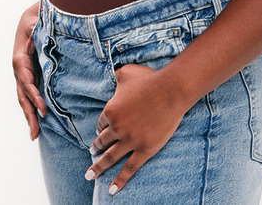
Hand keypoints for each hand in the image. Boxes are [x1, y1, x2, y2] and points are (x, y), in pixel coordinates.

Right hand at [11, 2, 45, 139]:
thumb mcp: (36, 20)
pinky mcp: (30, 75)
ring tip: (34, 134)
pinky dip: (32, 108)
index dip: (33, 96)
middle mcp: (19, 69)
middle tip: (35, 133)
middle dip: (29, 114)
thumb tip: (36, 27)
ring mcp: (23, 74)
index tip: (43, 109)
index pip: (26, 81)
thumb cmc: (36, 19)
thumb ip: (36, 26)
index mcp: (20, 58)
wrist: (33, 16)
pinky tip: (37, 122)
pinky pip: (29, 94)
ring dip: (29, 116)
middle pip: (22, 95)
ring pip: (24, 98)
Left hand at [85, 64, 187, 194]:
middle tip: (92, 153)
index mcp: (110, 111)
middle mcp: (117, 128)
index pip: (101, 124)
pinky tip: (111, 190)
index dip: (101, 128)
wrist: (171, 90)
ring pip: (110, 157)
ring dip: (98, 167)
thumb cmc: (149, 79)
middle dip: (96, 148)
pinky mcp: (144, 150)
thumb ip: (116, 76)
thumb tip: (113, 76)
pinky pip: (129, 169)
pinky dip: (119, 181)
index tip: (101, 131)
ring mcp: (130, 141)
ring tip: (90, 174)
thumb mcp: (126, 72)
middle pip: (102, 141)